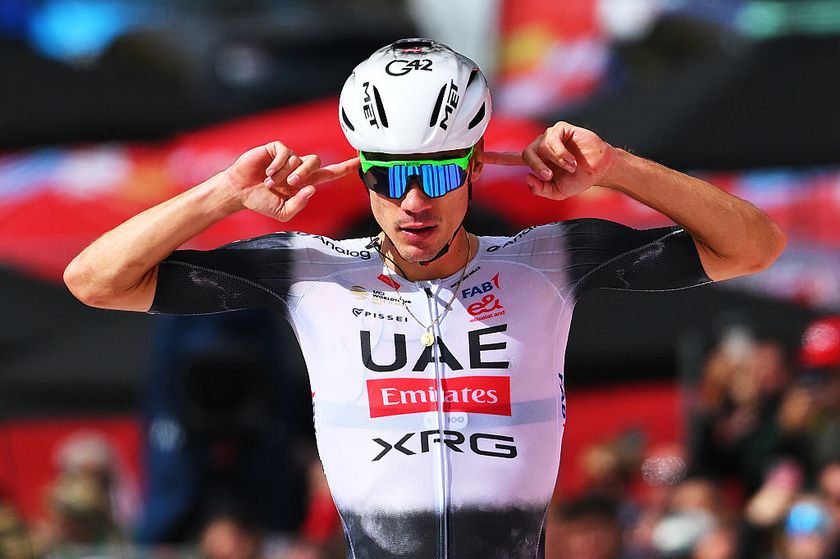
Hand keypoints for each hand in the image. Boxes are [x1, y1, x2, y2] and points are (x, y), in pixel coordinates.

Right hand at [226, 141, 359, 221]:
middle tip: (289, 184)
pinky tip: (267, 172)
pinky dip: (278, 165)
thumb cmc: (261, 202)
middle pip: (316, 162)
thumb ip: (299, 204)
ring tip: (271, 182)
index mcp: (304, 182)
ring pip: (300, 159)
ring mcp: (288, 157)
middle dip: (304, 174)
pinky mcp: (276, 149)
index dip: (344, 168)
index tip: (358, 162)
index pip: (330, 174)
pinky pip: (285, 152)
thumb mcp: (283, 212)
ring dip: (285, 174)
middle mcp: (299, 167)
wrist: (240, 192)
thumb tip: (312, 188)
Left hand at [480, 122, 615, 199]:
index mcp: (537, 162)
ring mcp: (549, 137)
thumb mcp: (557, 192)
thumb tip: (526, 177)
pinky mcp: (561, 129)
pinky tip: (571, 161)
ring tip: (568, 168)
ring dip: (553, 161)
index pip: (511, 159)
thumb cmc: (578, 179)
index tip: (479, 157)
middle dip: (537, 167)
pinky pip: (552, 139)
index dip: (496, 158)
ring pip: (539, 147)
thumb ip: (540, 189)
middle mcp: (540, 147)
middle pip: (526, 155)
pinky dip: (560, 153)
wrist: (599, 169)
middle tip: (549, 176)